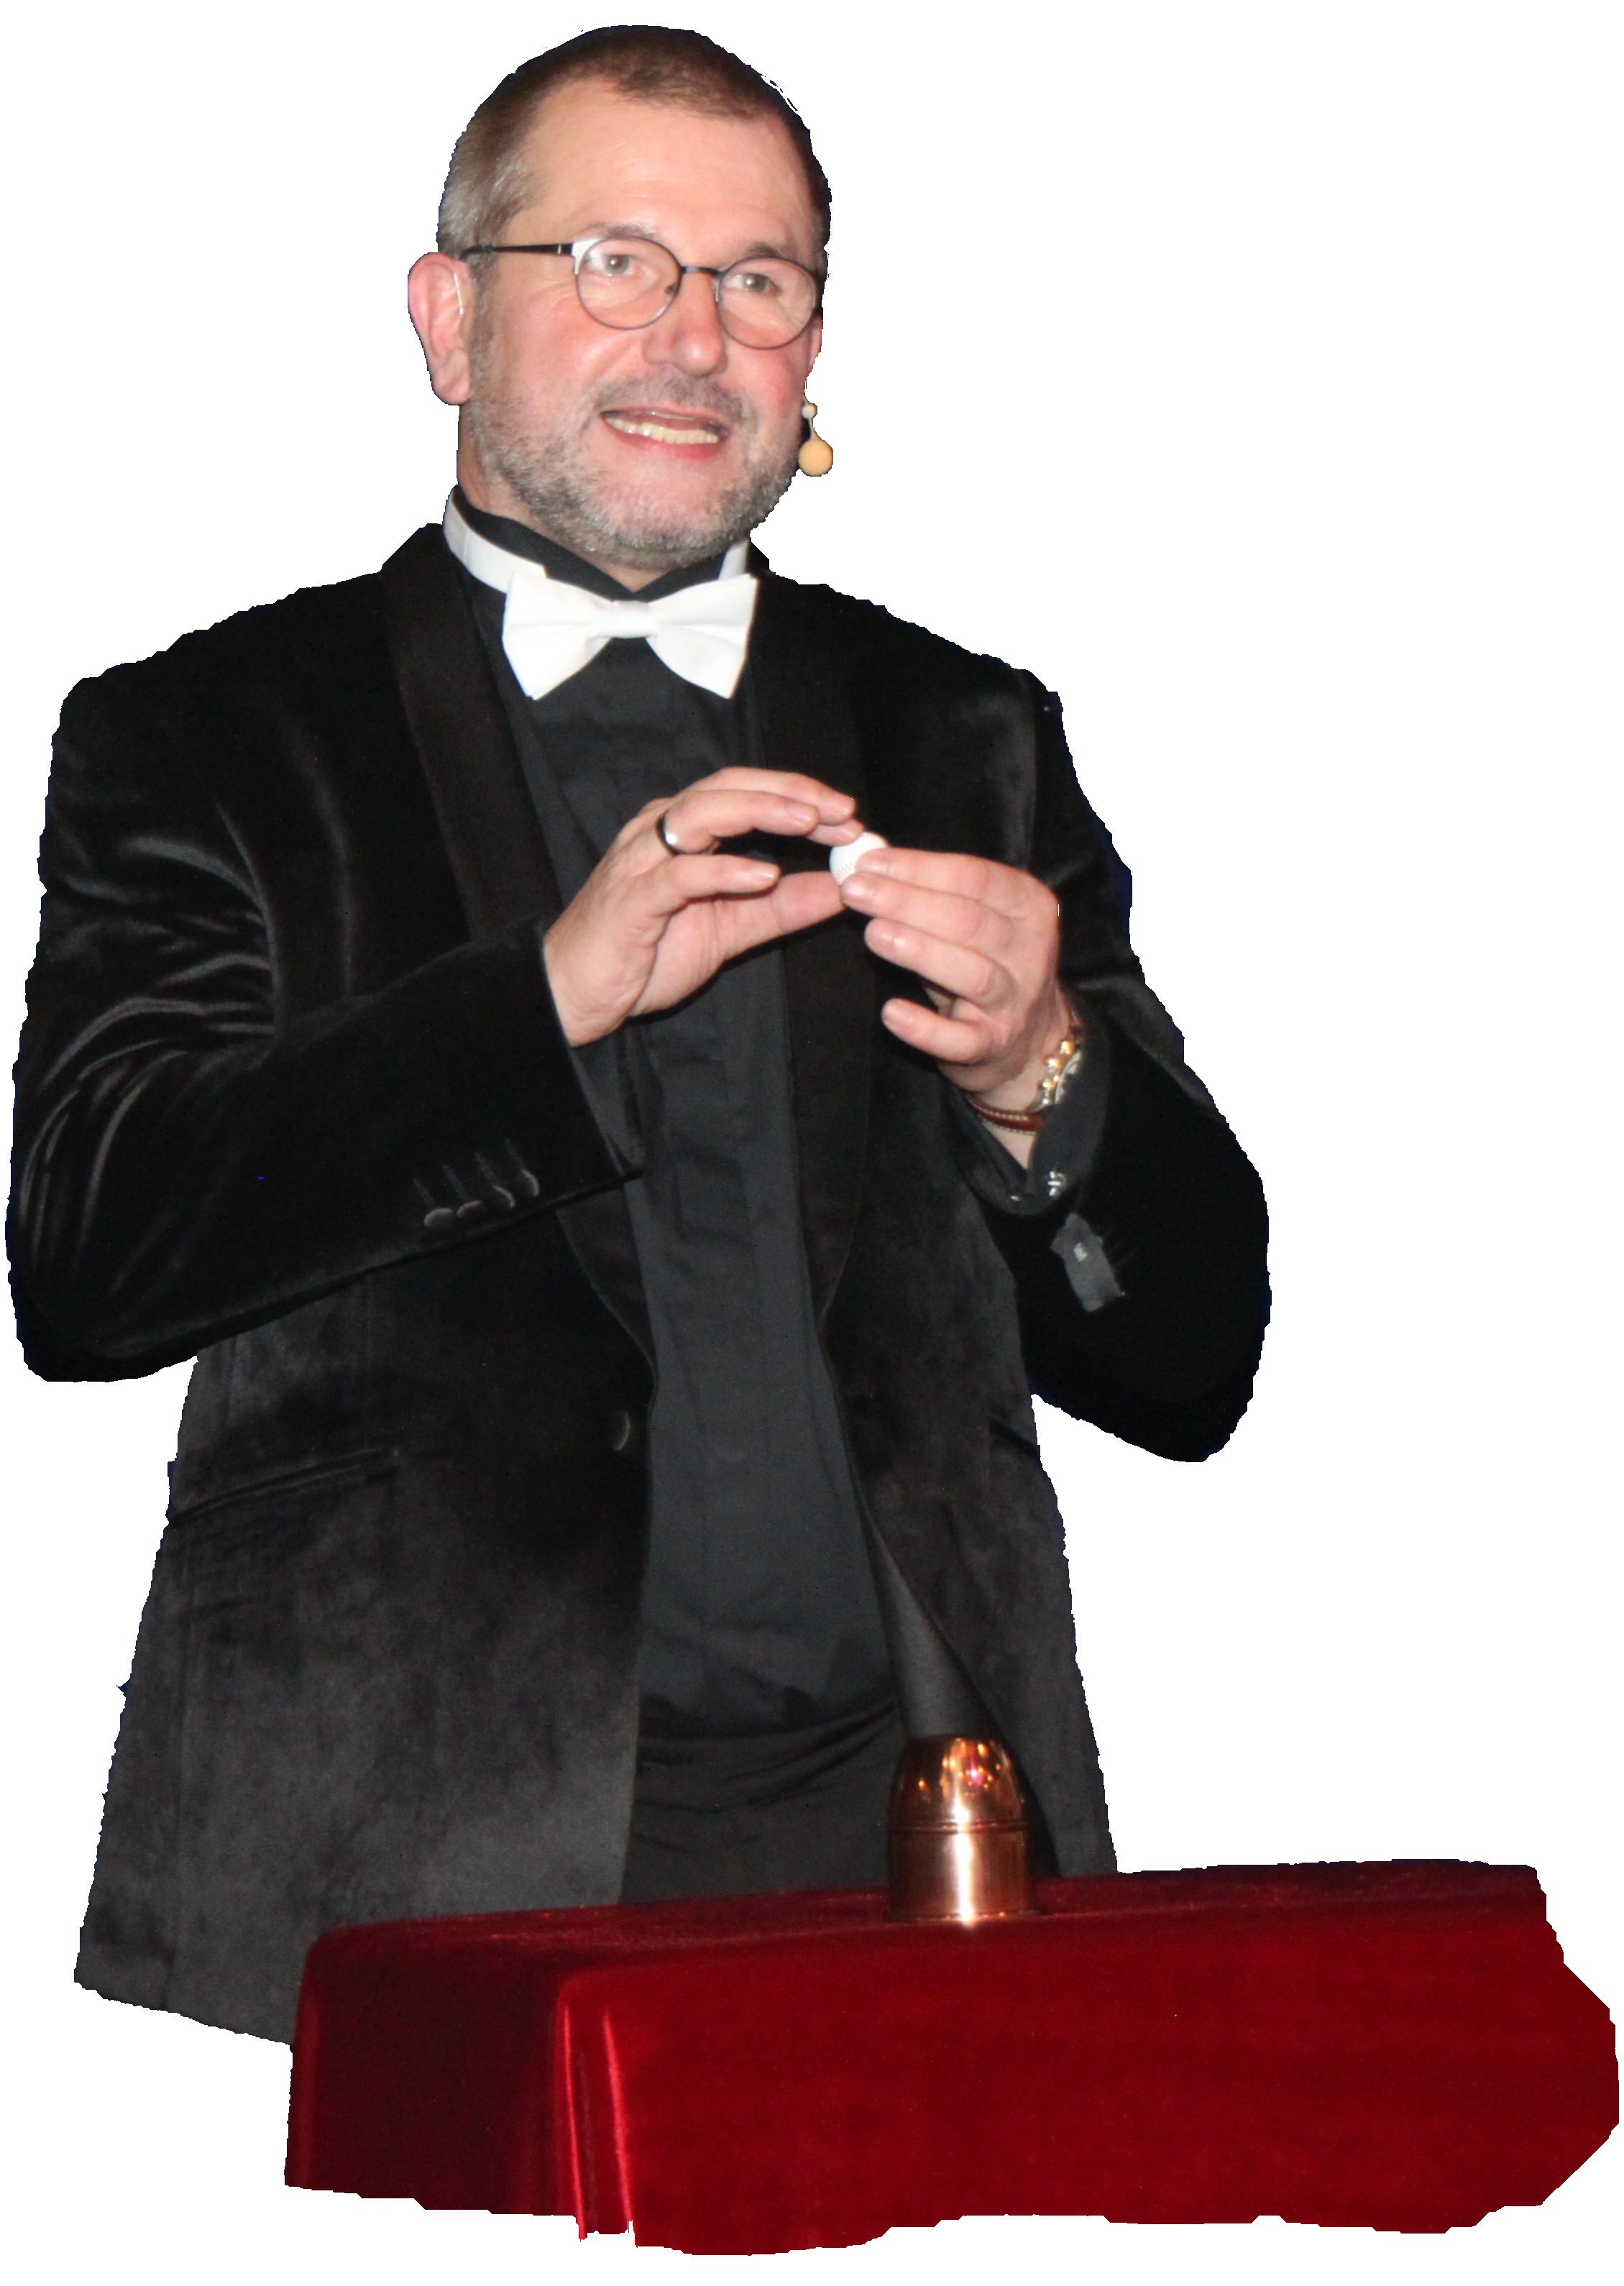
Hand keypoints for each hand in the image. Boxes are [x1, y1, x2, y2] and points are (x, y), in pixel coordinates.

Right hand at [544, 769, 862, 1043]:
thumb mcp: (732, 929)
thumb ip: (782, 908)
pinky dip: (723, 870)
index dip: (800, 797)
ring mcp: (642, 862)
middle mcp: (660, 832)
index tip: (850, 817)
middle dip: (789, 792)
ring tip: (809, 822)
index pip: (747, 794)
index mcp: (684, 833)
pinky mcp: (632, 900)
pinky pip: (679, 875)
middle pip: (728, 788)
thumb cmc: (647, 953)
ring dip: (761, 811)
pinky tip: (764, 875)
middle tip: (841, 810)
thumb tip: (841, 889)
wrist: (579, 993)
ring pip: (701, 814)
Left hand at [837, 847, 1073, 1104]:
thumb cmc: (986, 962)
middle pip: (969, 921)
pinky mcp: (995, 1045)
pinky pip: (961, 1040)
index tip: (867, 862)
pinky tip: (891, 1013)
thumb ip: (931, 890)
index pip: (974, 877)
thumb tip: (868, 859)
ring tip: (873, 934)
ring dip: (920, 951)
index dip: (919, 867)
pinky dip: (925, 1029)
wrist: (1027, 1038)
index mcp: (1028, 906)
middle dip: (907, 902)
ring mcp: (1016, 1002)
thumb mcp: (973, 919)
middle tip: (854, 891)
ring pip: (972, 973)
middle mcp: (1030, 952)